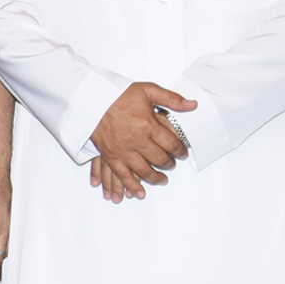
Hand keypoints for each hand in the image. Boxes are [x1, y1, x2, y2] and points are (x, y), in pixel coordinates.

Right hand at [90, 81, 195, 199]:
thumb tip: (192, 105)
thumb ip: (171, 98)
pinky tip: (138, 193)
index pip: (171, 143)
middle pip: (159, 159)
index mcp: (148, 124)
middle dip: (169, 164)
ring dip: (155, 178)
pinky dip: (130, 185)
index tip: (183, 153)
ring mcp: (122, 150)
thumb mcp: (147, 90)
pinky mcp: (110, 155)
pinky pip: (122, 175)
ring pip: (143, 170)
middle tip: (172, 165)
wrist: (91, 100)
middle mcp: (136, 140)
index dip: (180, 150)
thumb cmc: (118, 94)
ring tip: (162, 180)